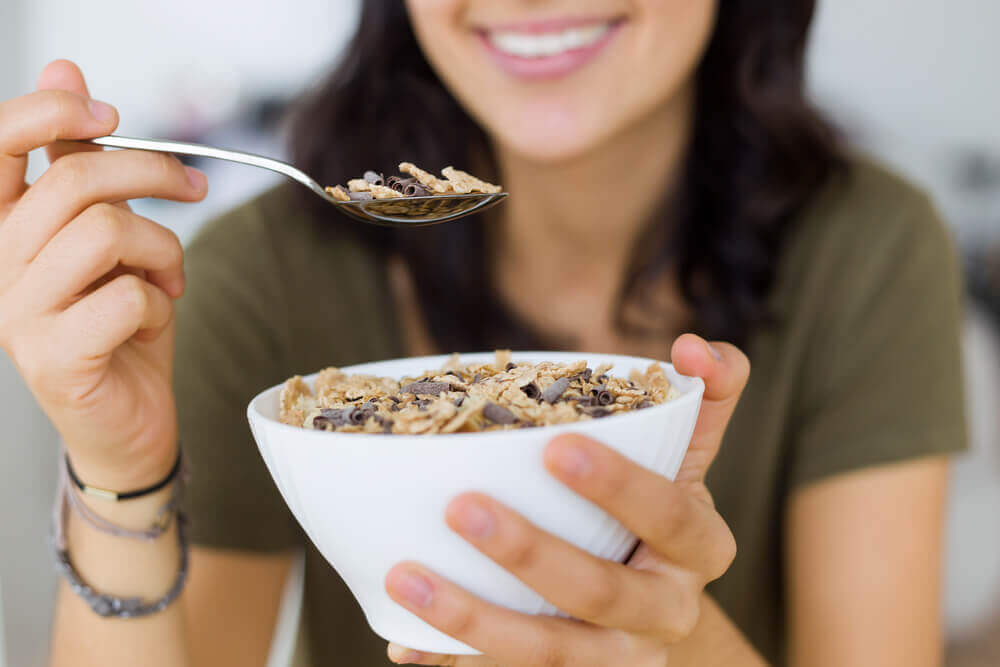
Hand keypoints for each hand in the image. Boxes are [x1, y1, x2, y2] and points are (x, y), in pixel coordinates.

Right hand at [0, 60, 207, 490]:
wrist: (125, 419)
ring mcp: (15, 314)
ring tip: (167, 276)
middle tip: (191, 189)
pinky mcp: (53, 357)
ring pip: (107, 232)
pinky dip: (159, 300)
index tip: (110, 111)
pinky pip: (127, 296)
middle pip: (75, 180)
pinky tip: (152, 318)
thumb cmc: (117, 323)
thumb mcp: (105, 233)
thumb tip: (64, 67)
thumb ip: (77, 160)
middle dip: (152, 174)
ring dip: (162, 249)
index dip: (51, 111)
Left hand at [383, 334, 749, 665]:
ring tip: (407, 575)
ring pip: (551, 652)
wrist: (658, 599)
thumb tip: (694, 346)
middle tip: (462, 507)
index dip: (619, 486)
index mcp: (700, 546)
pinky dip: (455, 660)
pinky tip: (405, 642)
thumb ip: (705, 395)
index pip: (669, 516)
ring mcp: (616, 657)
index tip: (555, 445)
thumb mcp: (689, 454)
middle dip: (531, 553)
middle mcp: (665, 611)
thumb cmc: (658, 507)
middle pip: (603, 594)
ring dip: (475, 618)